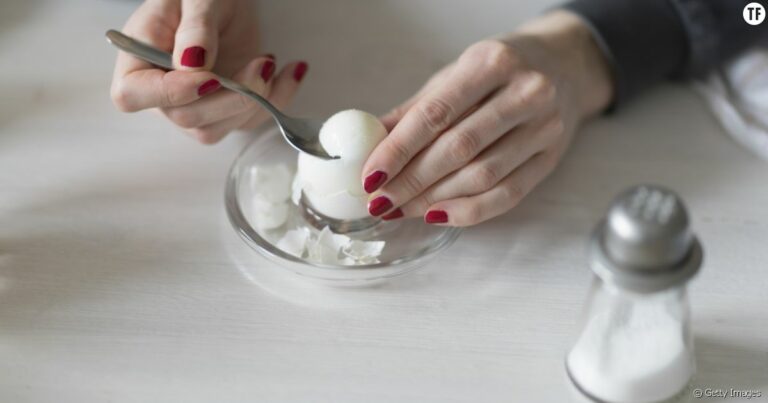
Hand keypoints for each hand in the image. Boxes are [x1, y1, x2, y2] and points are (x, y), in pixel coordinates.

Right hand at [110, 0, 308, 143]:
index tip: (209, 78)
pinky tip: (290, 71)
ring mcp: (193, 107)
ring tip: (268, 60)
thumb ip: (194, 28)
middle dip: (230, 97)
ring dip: (254, 101)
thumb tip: (192, 65)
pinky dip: (276, 100)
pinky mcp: (224, 112)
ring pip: (218, 129)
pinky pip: (248, 122)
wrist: (225, 0)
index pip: (134, 95)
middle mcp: (160, 94)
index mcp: (136, 61)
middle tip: (260, 64)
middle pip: (186, 118)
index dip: (171, 94)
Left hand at [362, 11, 612, 225]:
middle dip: (411, 181)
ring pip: (483, 176)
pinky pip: (508, 194)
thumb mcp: (455, 75)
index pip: (435, 113)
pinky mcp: (552, 157)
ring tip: (401, 209)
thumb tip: (369, 142)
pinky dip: (469, 211)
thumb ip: (414, 110)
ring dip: (434, 200)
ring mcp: (545, 127)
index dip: (398, 149)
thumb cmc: (500, 71)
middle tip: (381, 200)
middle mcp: (525, 92)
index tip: (370, 176)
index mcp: (492, 62)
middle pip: (459, 149)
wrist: (565, 65)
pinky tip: (437, 215)